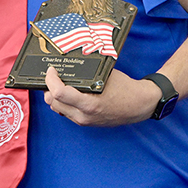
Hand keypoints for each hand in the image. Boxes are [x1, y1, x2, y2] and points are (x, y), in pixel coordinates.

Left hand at [42, 66, 161, 126]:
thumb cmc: (125, 89)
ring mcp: (84, 121)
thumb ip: (86, 74)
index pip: (58, 94)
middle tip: (53, 76)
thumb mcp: (105, 76)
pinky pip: (66, 113)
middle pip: (53, 103)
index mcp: (89, 104)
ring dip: (54, 96)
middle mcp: (84, 116)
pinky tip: (68, 93)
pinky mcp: (85, 123)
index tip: (51, 70)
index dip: (50, 80)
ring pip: (57, 109)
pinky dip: (63, 102)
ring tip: (59, 84)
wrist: (138, 106)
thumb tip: (69, 65)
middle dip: (49, 88)